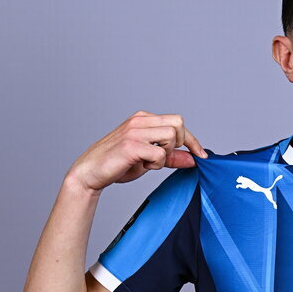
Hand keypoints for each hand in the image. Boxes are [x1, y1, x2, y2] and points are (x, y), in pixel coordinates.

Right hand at [66, 111, 207, 194]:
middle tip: (164, 157)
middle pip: (178, 124)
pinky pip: (160, 153)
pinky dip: (156, 163)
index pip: (177, 122)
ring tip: (149, 161)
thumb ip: (171, 157)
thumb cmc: (118, 164)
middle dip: (180, 144)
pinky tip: (143, 165)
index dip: (193, 140)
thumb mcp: (149, 160)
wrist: (91, 172)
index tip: (201, 155)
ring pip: (171, 136)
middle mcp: (139, 120)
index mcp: (143, 119)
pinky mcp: (131, 145)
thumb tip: (193, 159)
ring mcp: (135, 131)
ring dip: (166, 154)